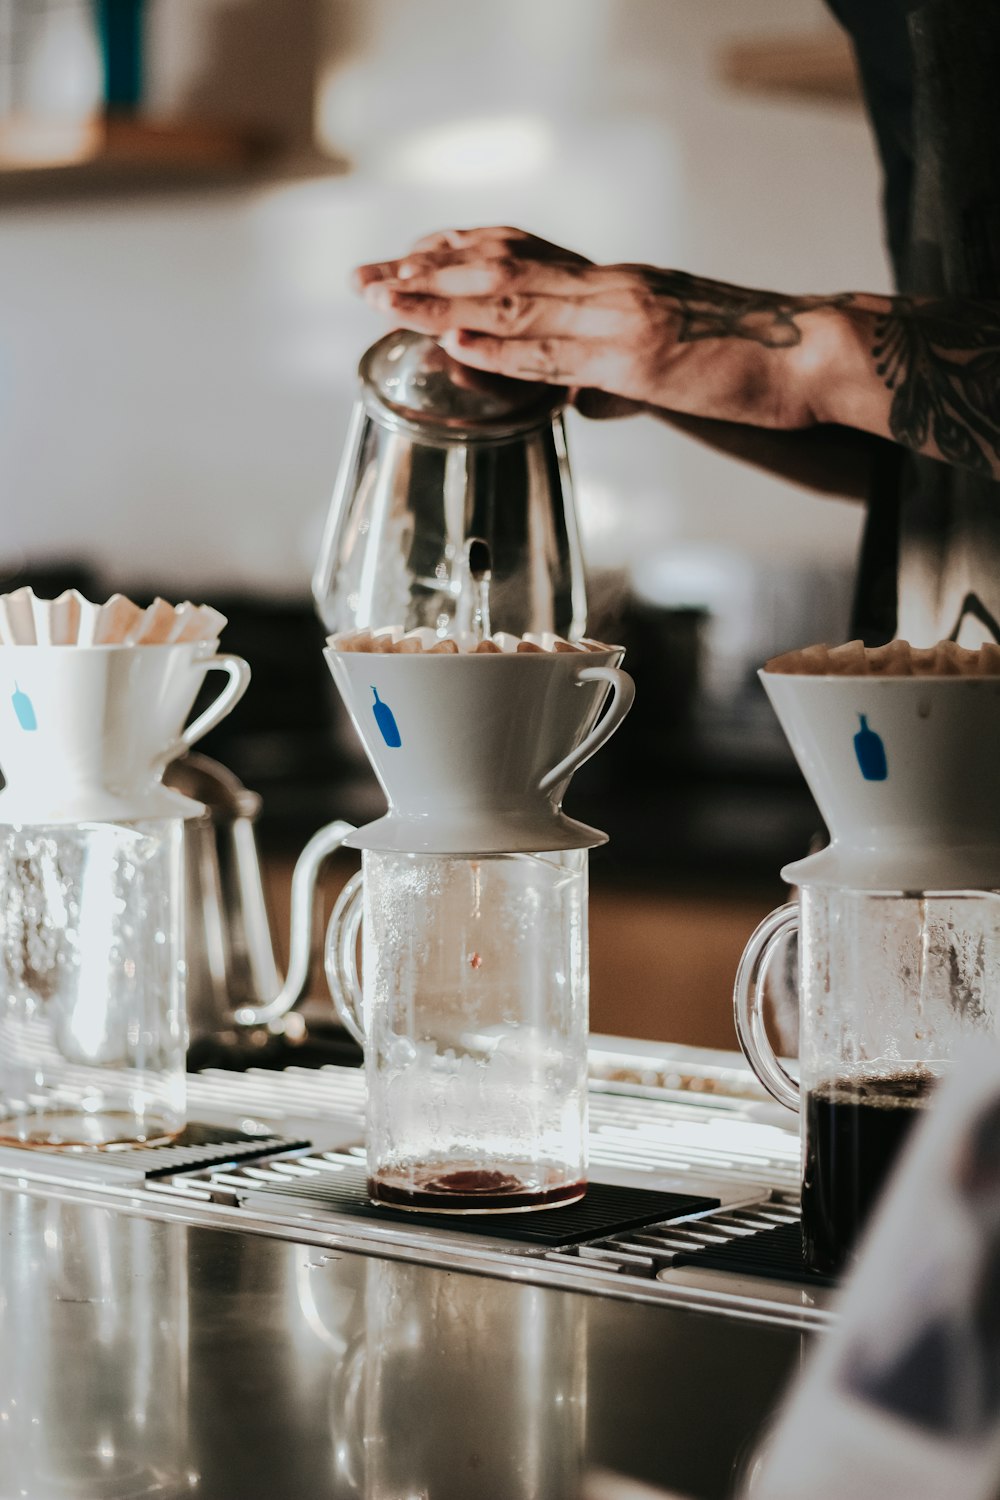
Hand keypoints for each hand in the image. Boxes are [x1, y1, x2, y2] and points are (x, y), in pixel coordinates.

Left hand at [354, 225, 845, 429]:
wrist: (812, 353)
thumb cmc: (749, 358)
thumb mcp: (672, 359)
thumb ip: (619, 375)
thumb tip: (584, 399)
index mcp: (614, 282)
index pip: (518, 253)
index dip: (453, 254)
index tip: (404, 260)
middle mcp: (609, 287)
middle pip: (498, 267)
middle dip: (423, 273)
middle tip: (362, 279)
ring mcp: (622, 318)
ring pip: (515, 302)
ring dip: (441, 302)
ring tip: (383, 300)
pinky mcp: (640, 357)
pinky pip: (558, 353)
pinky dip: (502, 349)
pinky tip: (457, 346)